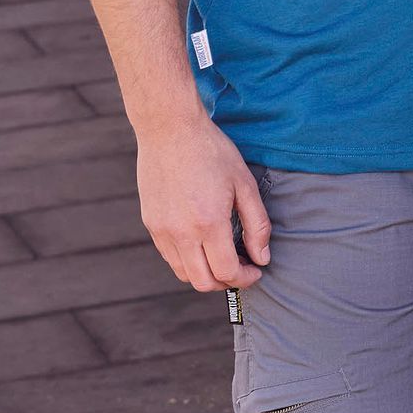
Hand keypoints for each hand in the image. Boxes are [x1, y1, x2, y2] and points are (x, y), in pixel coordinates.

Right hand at [136, 112, 270, 292]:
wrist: (170, 129)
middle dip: (226, 283)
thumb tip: (262, 258)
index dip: (246, 278)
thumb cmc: (211, 151)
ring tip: (222, 256)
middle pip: (203, 282)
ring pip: (184, 274)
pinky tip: (202, 242)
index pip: (227, 272)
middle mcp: (181, 233)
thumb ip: (257, 224)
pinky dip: (188, 260)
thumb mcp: (243, 183)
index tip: (256, 270)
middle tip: (241, 268)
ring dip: (205, 274)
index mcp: (208, 222)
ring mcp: (162, 231)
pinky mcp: (150, 225)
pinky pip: (170, 257)